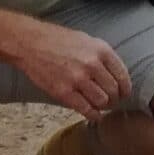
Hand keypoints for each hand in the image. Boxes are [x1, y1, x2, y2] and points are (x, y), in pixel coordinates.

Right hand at [16, 23, 131, 119]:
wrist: (29, 43)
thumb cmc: (56, 40)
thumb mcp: (85, 39)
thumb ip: (102, 56)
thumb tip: (115, 75)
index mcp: (100, 50)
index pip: (122, 76)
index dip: (124, 89)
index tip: (122, 94)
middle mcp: (92, 64)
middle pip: (114, 91)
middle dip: (114, 99)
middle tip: (110, 101)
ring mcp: (77, 79)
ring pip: (102, 102)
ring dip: (102, 106)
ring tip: (98, 105)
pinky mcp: (64, 92)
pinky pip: (86, 110)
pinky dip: (92, 115)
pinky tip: (92, 113)